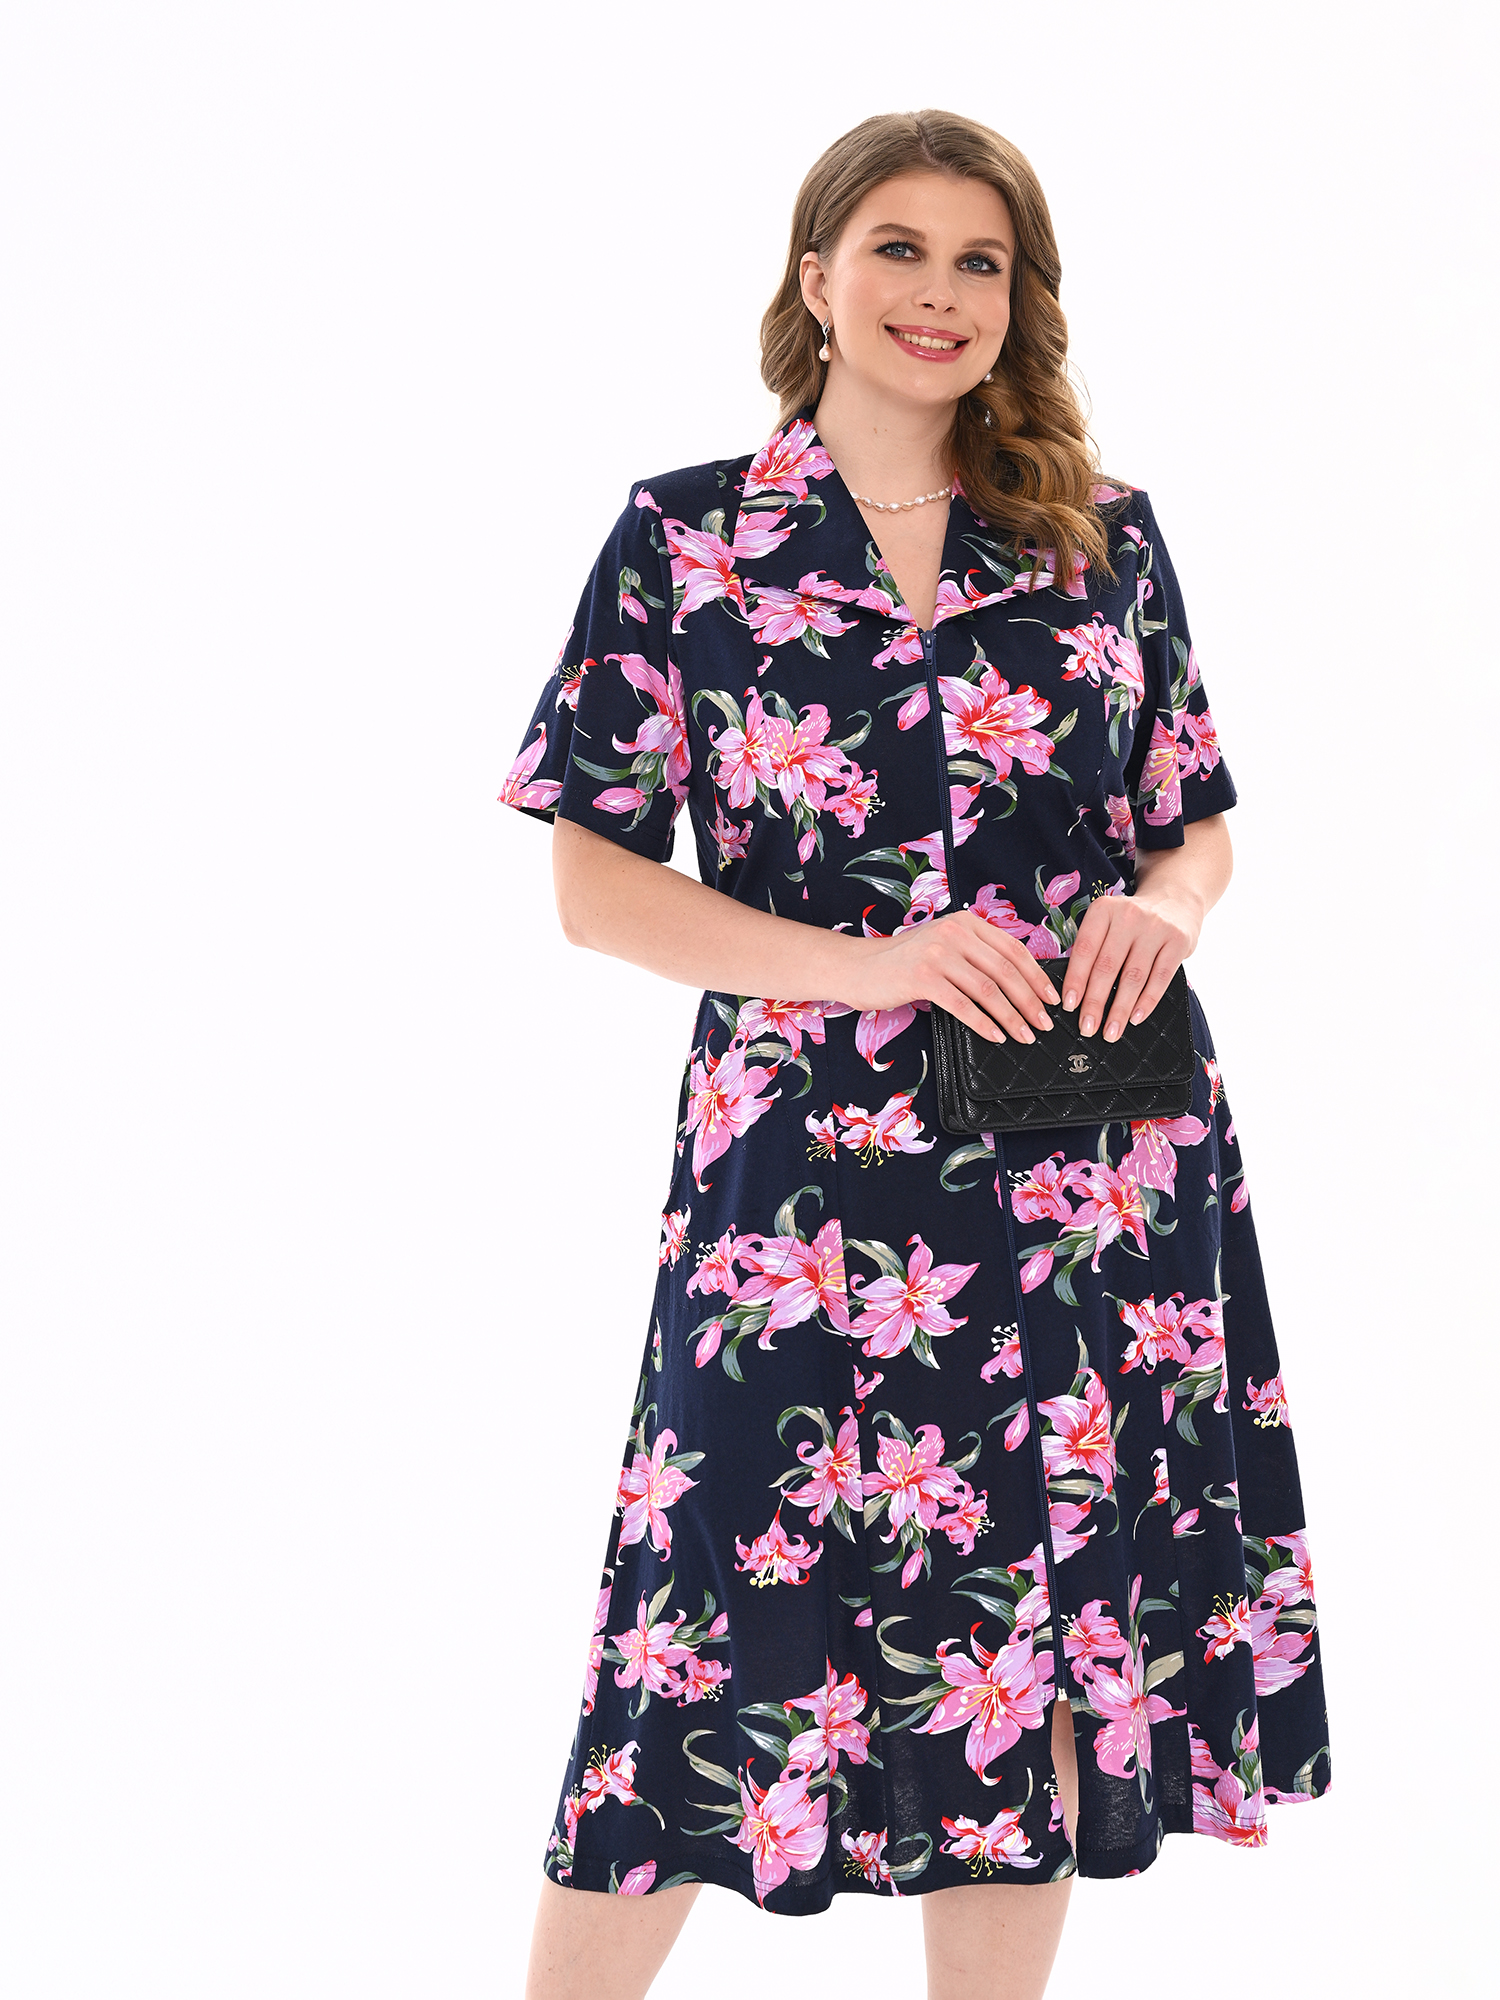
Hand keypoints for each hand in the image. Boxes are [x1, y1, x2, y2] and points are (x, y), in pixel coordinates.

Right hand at [837, 911, 1060, 1043]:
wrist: (860, 967)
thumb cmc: (904, 962)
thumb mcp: (945, 947)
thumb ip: (976, 955)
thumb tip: (1020, 982)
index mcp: (965, 922)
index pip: (1013, 950)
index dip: (1037, 976)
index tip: (1052, 999)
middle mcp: (954, 933)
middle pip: (1005, 971)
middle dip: (1030, 1001)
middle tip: (1044, 1023)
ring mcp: (938, 953)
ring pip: (988, 990)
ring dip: (1011, 1016)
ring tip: (1024, 1034)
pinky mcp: (922, 977)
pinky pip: (963, 1005)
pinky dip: (984, 1024)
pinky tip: (995, 1035)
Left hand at [1062, 889, 1200, 1039]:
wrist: (1175, 899)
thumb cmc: (1132, 921)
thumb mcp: (1108, 922)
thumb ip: (1093, 948)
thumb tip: (1074, 994)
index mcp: (1103, 910)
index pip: (1085, 950)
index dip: (1075, 980)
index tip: (1069, 1006)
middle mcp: (1128, 916)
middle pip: (1107, 967)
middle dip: (1095, 1002)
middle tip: (1087, 1027)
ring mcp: (1156, 928)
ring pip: (1133, 976)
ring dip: (1120, 1009)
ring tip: (1111, 1032)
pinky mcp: (1178, 941)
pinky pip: (1160, 977)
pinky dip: (1147, 1001)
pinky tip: (1136, 1018)